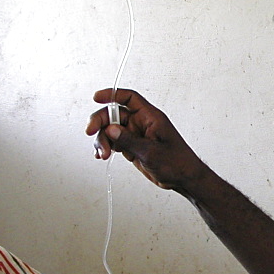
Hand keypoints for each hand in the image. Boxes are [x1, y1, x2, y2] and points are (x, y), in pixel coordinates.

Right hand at [85, 88, 206, 193]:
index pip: (129, 98)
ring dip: (102, 140)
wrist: (183, 179)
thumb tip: (110, 129)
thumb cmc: (177, 163)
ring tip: (103, 154)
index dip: (112, 94)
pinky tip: (101, 155)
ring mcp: (135, 134)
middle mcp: (141, 123)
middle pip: (114, 114)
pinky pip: (113, 141)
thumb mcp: (151, 152)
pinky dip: (105, 147)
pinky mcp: (132, 146)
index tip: (96, 97)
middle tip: (91, 133)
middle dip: (100, 122)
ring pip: (110, 129)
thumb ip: (129, 140)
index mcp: (150, 117)